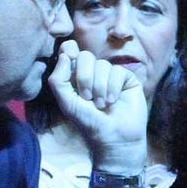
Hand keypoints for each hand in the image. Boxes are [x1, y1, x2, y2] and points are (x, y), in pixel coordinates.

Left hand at [47, 40, 147, 170]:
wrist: (113, 138)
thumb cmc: (88, 122)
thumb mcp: (67, 102)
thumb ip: (58, 79)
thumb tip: (66, 53)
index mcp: (76, 76)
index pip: (71, 52)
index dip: (69, 50)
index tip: (70, 56)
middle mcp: (93, 73)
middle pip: (86, 56)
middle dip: (84, 77)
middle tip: (87, 98)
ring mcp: (111, 75)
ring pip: (103, 65)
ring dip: (100, 87)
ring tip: (102, 105)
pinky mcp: (127, 79)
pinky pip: (118, 71)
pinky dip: (113, 87)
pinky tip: (113, 101)